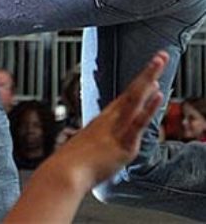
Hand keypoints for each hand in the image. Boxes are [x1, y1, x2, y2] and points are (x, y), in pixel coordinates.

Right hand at [57, 52, 166, 189]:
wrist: (65, 172)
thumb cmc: (73, 163)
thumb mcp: (89, 147)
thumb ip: (97, 142)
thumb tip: (97, 144)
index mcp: (104, 120)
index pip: (127, 99)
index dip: (140, 85)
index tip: (152, 74)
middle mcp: (112, 119)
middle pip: (133, 91)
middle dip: (148, 73)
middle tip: (160, 55)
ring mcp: (118, 128)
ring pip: (135, 97)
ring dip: (148, 78)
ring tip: (160, 61)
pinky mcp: (123, 142)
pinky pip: (137, 121)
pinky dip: (148, 106)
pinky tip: (158, 93)